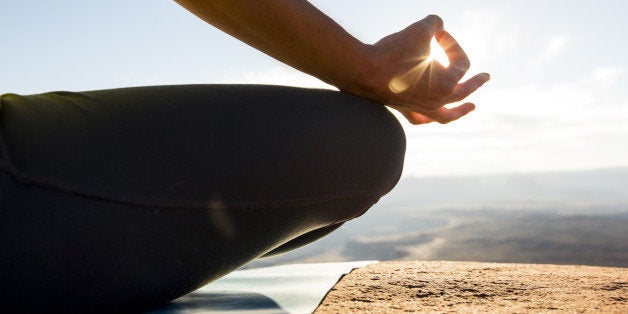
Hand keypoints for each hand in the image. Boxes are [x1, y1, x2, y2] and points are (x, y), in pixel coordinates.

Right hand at [352, 15, 489, 123]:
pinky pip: (420, 119)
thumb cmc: (392, 52)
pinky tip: (429, 115)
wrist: (363, 71)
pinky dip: (428, 117)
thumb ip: (434, 23)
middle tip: (486, 77)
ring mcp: (420, 108)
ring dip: (459, 112)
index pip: (461, 62)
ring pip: (445, 116)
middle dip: (476, 82)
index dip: (451, 43)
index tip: (436, 34)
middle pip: (463, 92)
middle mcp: (437, 100)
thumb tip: (437, 25)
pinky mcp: (403, 109)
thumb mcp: (419, 30)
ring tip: (470, 108)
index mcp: (447, 84)